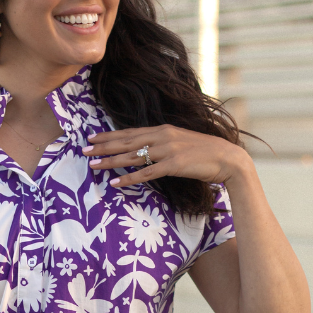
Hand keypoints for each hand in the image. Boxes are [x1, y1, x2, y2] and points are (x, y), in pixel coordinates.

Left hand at [83, 125, 247, 188]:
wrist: (228, 158)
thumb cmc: (205, 153)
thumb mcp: (181, 143)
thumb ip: (164, 144)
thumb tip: (148, 150)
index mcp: (163, 129)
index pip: (130, 132)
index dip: (109, 135)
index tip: (92, 137)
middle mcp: (162, 137)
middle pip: (126, 141)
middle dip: (103, 146)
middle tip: (84, 149)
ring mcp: (167, 150)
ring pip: (132, 156)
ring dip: (111, 161)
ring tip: (93, 164)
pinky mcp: (173, 165)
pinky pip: (146, 173)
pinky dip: (130, 177)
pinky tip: (116, 182)